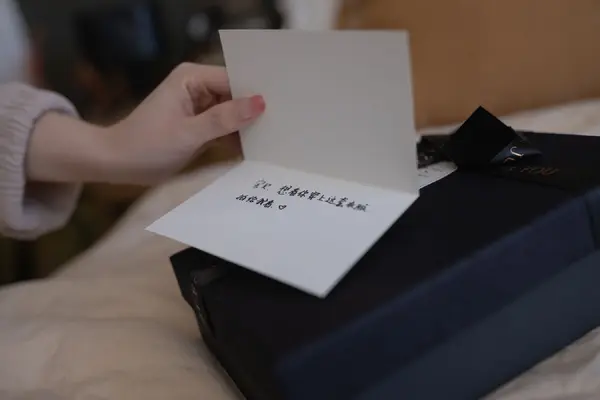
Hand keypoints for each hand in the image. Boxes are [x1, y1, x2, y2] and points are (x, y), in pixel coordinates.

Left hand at [27, 63, 264, 184]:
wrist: (117, 164)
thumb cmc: (145, 145)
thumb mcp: (188, 133)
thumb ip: (224, 119)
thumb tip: (259, 104)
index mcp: (192, 78)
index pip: (234, 80)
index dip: (255, 93)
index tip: (281, 108)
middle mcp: (197, 87)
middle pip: (236, 95)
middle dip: (254, 111)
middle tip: (282, 126)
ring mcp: (199, 106)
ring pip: (233, 113)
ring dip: (246, 127)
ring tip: (272, 140)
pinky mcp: (200, 125)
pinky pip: (225, 128)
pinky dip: (236, 138)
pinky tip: (254, 149)